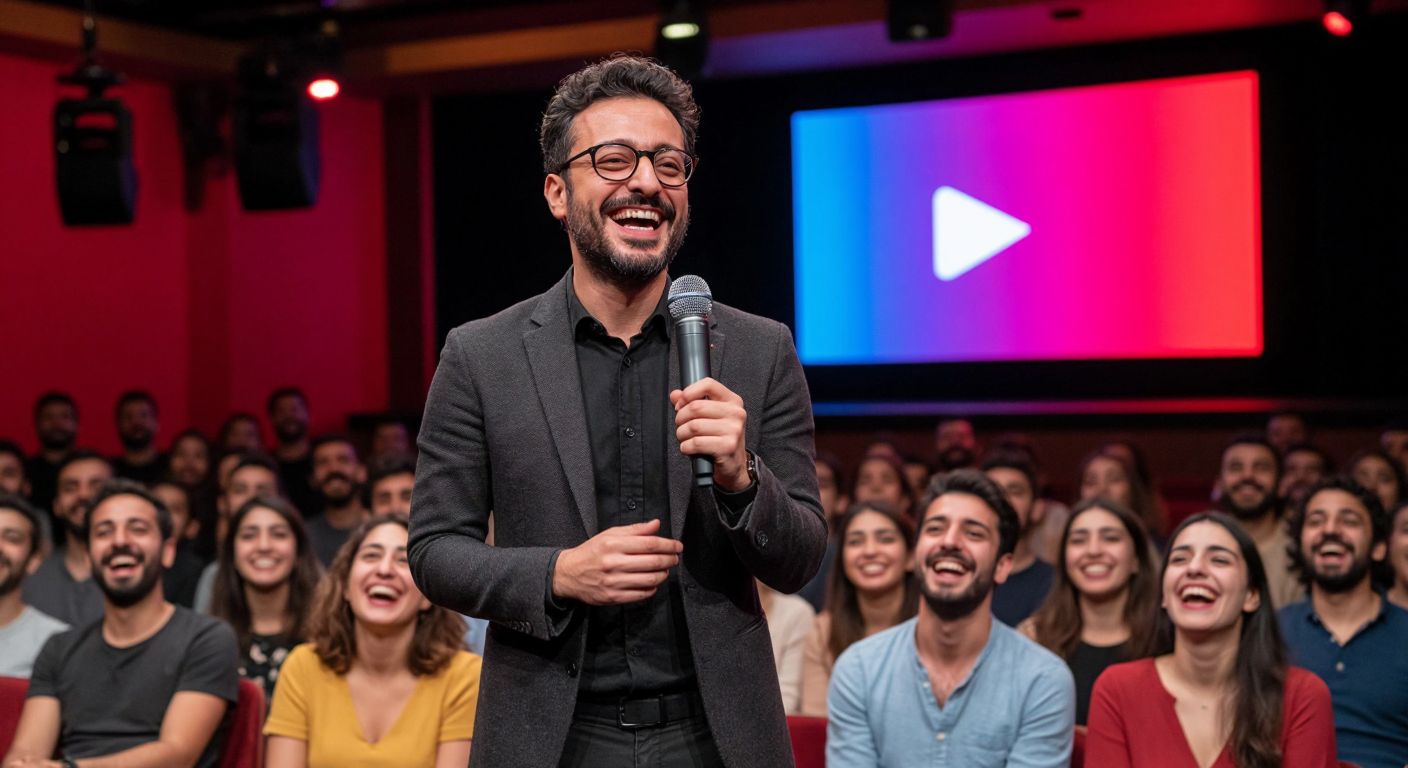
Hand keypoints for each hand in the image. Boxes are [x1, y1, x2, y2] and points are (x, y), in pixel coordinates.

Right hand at [553, 519, 682, 604]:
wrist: (569, 574)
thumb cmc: (591, 552)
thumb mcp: (610, 534)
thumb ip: (635, 530)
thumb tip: (656, 524)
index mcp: (613, 544)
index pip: (650, 543)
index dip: (668, 545)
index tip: (678, 546)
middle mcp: (613, 563)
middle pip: (653, 562)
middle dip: (670, 560)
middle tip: (675, 558)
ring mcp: (613, 582)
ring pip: (649, 580)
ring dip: (663, 574)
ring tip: (665, 570)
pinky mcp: (613, 597)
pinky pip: (641, 594)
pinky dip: (652, 589)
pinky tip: (653, 583)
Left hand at [670, 377, 749, 490]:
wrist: (734, 466)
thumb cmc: (720, 439)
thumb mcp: (709, 418)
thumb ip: (691, 403)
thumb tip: (675, 394)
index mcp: (733, 401)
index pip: (708, 384)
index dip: (688, 393)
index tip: (680, 405)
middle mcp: (736, 413)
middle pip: (696, 407)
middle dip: (680, 418)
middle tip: (681, 426)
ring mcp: (734, 430)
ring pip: (693, 426)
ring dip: (682, 434)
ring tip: (685, 438)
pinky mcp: (727, 446)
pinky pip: (696, 443)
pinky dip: (686, 447)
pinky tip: (689, 449)